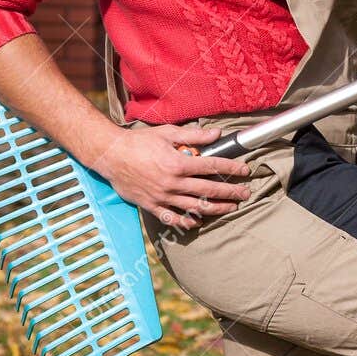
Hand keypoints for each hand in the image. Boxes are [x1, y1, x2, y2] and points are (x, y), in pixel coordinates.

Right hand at [92, 124, 251, 229]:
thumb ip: (193, 136)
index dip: (232, 168)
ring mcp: (163, 197)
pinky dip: (188, 222)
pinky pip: (173, 219)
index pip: (212, 166)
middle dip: (231, 192)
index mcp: (178, 163)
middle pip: (209, 190)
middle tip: (245, 193)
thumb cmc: (138, 141)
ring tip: (231, 207)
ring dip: (216, 208)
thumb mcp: (167, 133)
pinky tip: (199, 221)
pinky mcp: (152, 206)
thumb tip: (217, 134)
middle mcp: (173, 183)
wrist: (111, 155)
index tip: (245, 170)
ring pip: (196, 207)